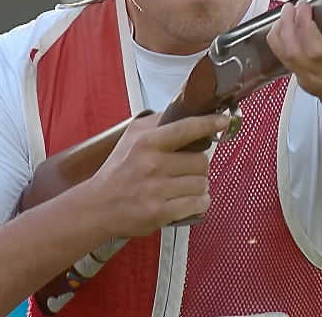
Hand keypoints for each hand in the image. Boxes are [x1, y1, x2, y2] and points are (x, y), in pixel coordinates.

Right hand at [86, 111, 229, 238]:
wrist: (98, 206)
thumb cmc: (118, 170)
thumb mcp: (131, 137)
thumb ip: (157, 122)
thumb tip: (183, 108)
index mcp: (147, 142)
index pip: (186, 128)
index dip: (209, 123)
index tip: (224, 120)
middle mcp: (153, 164)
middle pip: (201, 161)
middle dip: (199, 166)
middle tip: (187, 169)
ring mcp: (157, 190)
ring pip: (202, 183)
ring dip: (199, 186)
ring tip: (184, 186)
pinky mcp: (161, 212)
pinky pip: (198, 204)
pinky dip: (199, 203)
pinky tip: (189, 201)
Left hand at [266, 0, 321, 99]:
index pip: (317, 50)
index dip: (304, 27)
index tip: (305, 6)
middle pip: (296, 53)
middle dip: (289, 25)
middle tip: (292, 7)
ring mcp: (310, 80)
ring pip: (285, 56)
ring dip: (280, 31)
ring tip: (285, 12)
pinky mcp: (298, 78)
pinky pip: (280, 58)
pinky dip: (277, 39)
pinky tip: (281, 25)